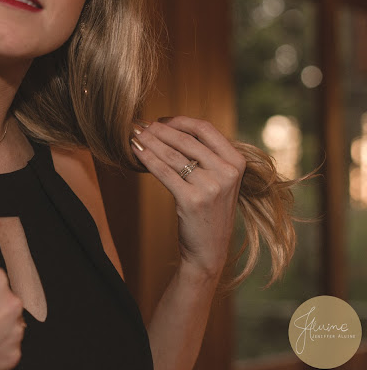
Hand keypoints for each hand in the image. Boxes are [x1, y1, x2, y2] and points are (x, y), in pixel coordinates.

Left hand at [131, 116, 246, 278]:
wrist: (209, 249)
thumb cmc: (209, 210)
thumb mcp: (219, 180)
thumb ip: (206, 156)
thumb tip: (173, 127)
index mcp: (236, 162)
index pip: (205, 129)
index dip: (180, 121)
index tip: (161, 120)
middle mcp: (227, 173)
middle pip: (186, 140)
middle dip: (159, 130)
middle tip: (140, 125)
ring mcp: (210, 187)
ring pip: (172, 155)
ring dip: (150, 141)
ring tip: (134, 135)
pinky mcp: (191, 200)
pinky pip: (164, 172)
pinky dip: (147, 159)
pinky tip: (135, 152)